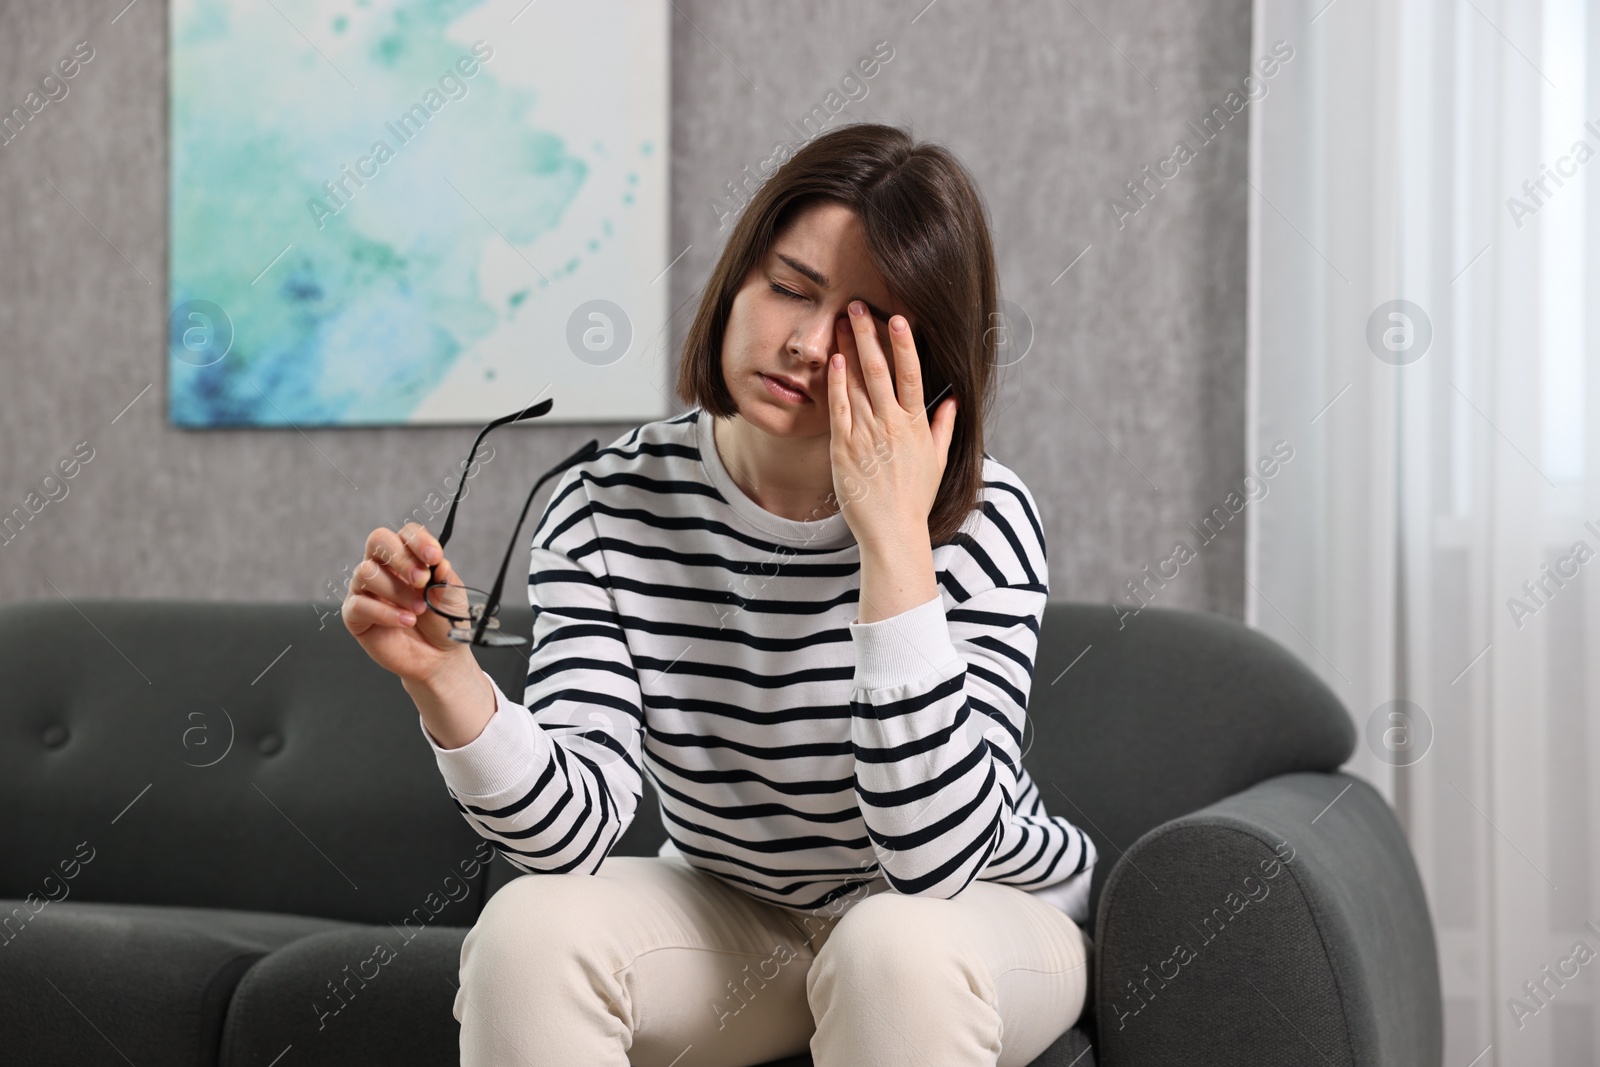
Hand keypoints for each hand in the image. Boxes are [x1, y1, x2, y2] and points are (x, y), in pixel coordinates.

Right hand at [342, 521, 474, 684]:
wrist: (439, 656)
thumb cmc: (443, 621)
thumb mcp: (452, 597)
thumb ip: (446, 578)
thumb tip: (439, 563)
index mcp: (408, 557)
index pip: (406, 534)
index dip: (418, 541)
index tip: (435, 557)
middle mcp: (383, 568)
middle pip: (378, 541)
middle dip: (401, 557)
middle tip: (422, 580)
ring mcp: (366, 590)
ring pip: (367, 572)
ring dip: (397, 590)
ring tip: (419, 609)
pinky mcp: (355, 615)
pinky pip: (360, 605)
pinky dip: (386, 613)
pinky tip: (406, 621)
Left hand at [827, 300, 956, 548]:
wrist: (891, 531)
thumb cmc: (914, 498)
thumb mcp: (936, 461)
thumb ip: (943, 427)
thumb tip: (951, 401)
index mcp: (915, 425)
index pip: (911, 374)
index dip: (904, 343)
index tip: (897, 317)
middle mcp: (891, 425)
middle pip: (879, 370)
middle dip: (867, 334)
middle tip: (857, 305)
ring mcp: (866, 435)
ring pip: (856, 383)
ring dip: (848, 349)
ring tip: (840, 322)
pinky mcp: (844, 448)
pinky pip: (839, 408)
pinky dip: (836, 383)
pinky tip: (834, 360)